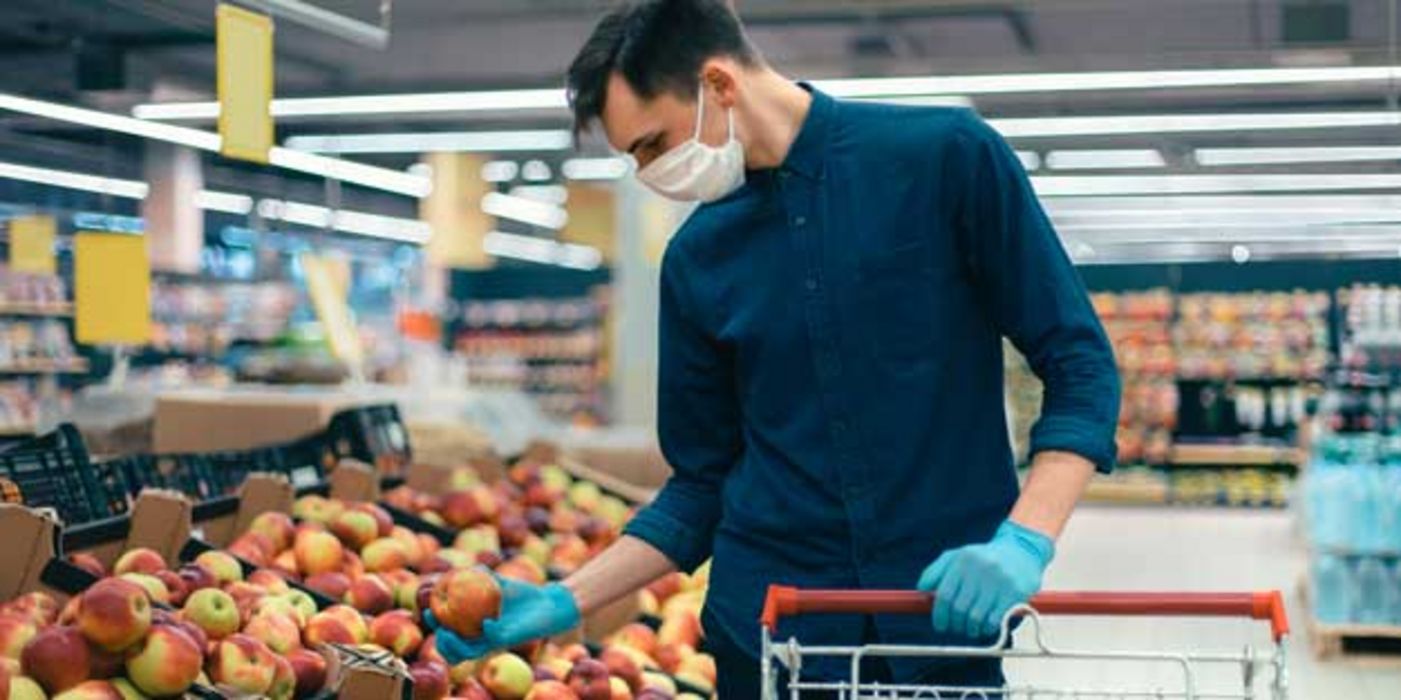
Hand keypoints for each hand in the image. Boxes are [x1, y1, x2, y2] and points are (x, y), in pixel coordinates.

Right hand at [429, 576, 580, 663]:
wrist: (548, 603)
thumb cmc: (522, 594)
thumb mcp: (500, 584)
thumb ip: (482, 576)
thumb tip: (463, 567)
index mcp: (476, 630)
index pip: (449, 636)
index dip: (435, 628)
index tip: (428, 611)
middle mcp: (482, 641)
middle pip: (453, 652)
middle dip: (441, 643)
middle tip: (439, 627)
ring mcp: (494, 642)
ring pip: (469, 654)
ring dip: (456, 646)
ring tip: (450, 632)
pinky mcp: (508, 641)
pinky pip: (493, 641)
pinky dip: (488, 631)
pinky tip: (486, 622)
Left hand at [916, 520, 1053, 638]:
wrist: (1022, 550)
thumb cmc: (984, 558)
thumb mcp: (958, 556)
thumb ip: (936, 570)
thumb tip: (922, 590)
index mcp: (962, 560)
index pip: (944, 595)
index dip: (939, 615)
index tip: (940, 626)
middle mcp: (979, 569)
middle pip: (959, 609)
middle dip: (955, 625)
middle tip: (956, 629)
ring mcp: (998, 580)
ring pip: (976, 617)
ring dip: (970, 629)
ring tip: (970, 629)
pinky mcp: (1015, 592)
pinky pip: (995, 619)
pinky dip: (987, 628)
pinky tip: (985, 627)